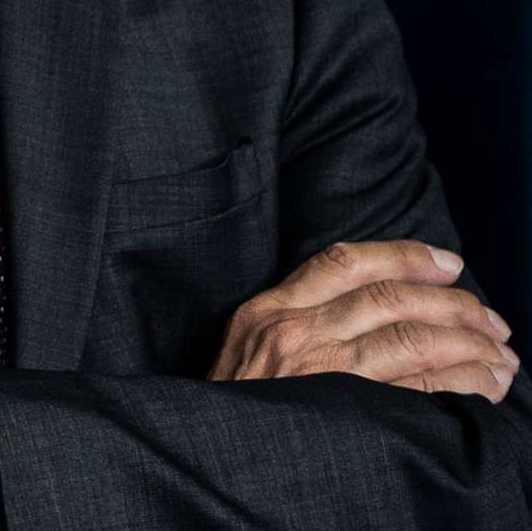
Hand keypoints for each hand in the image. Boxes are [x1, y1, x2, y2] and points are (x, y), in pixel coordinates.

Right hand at [211, 239, 516, 401]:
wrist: (211, 456)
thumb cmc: (239, 406)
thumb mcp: (248, 347)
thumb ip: (295, 321)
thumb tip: (373, 305)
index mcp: (269, 309)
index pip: (345, 262)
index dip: (405, 256)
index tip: (449, 263)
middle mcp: (294, 331)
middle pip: (390, 298)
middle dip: (455, 304)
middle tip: (492, 319)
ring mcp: (320, 370)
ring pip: (412, 338)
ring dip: (469, 344)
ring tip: (501, 355)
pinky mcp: (348, 411)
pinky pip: (421, 388)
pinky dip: (463, 382)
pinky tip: (486, 385)